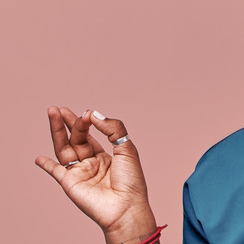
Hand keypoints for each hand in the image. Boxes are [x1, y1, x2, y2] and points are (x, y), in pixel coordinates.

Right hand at [35, 107, 157, 243]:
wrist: (125, 206)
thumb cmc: (131, 181)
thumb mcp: (127, 149)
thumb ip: (112, 129)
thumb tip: (93, 114)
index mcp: (106, 156)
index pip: (91, 135)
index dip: (88, 122)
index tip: (88, 113)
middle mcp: (91, 163)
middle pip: (76, 139)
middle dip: (69, 123)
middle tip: (59, 109)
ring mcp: (80, 173)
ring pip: (64, 149)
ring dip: (57, 132)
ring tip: (52, 114)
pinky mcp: (70, 183)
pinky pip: (55, 172)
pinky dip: (46, 165)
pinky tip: (39, 158)